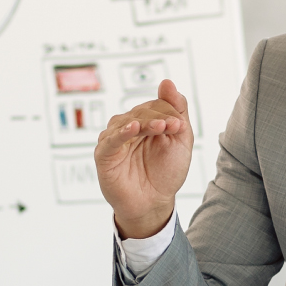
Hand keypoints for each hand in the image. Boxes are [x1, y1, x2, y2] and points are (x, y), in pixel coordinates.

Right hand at [94, 79, 194, 238]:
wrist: (154, 203)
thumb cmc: (165, 173)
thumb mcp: (180, 140)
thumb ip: (177, 111)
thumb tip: (167, 82)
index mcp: (146, 121)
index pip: (156, 105)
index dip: (169, 112)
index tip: (180, 126)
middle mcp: (128, 127)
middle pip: (141, 111)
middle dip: (160, 117)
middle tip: (174, 127)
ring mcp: (115, 139)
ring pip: (126, 121)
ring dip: (145, 122)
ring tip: (160, 128)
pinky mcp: (104, 154)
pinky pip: (110, 139)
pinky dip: (121, 132)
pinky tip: (133, 128)